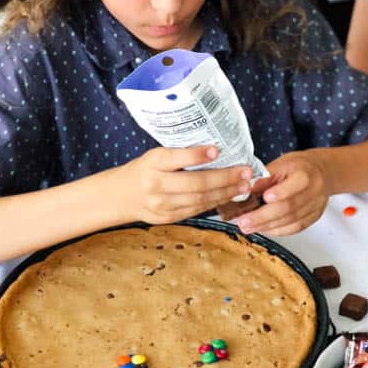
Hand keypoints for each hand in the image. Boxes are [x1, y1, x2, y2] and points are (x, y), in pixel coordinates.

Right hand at [114, 145, 252, 224]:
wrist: (122, 195)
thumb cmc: (145, 170)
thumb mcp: (156, 156)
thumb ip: (180, 156)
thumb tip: (217, 152)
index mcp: (153, 163)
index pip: (176, 158)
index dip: (197, 155)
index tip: (217, 150)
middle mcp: (156, 185)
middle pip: (196, 183)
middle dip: (225, 178)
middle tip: (245, 173)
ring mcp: (162, 204)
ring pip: (200, 200)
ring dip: (225, 193)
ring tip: (243, 186)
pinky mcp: (168, 217)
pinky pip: (196, 210)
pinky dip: (215, 203)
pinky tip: (228, 196)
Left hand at [235, 151, 329, 235]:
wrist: (322, 172)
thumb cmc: (299, 167)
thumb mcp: (281, 164)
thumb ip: (265, 177)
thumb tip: (247, 189)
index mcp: (305, 174)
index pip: (294, 185)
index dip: (279, 193)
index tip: (263, 198)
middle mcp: (314, 191)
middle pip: (289, 208)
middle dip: (263, 217)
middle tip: (245, 222)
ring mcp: (316, 206)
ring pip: (291, 221)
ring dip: (267, 226)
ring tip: (249, 227)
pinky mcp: (314, 217)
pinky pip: (295, 228)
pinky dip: (278, 230)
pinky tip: (264, 229)